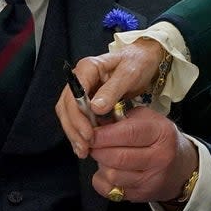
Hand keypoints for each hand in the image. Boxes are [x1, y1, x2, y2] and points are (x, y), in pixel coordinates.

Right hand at [55, 38, 169, 156]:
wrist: (145, 59)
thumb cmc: (138, 62)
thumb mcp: (129, 74)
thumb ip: (112, 90)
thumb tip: (95, 108)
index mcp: (88, 68)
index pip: (73, 94)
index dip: (77, 116)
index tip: (88, 134)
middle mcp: (81, 78)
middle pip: (66, 106)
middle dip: (73, 129)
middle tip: (85, 148)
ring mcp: (83, 89)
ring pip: (69, 113)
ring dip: (74, 133)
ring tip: (83, 151)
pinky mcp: (87, 99)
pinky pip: (78, 116)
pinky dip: (80, 131)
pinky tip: (86, 145)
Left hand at [88, 106, 197, 204]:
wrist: (181, 168)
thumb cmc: (159, 139)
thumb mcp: (149, 119)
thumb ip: (123, 117)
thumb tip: (95, 120)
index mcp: (162, 134)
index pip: (129, 134)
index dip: (105, 134)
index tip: (91, 132)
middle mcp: (160, 158)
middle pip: (118, 157)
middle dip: (98, 150)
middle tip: (91, 143)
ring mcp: (151, 180)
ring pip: (112, 175)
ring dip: (101, 164)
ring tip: (103, 155)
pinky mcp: (141, 196)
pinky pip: (109, 190)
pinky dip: (101, 180)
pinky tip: (107, 170)